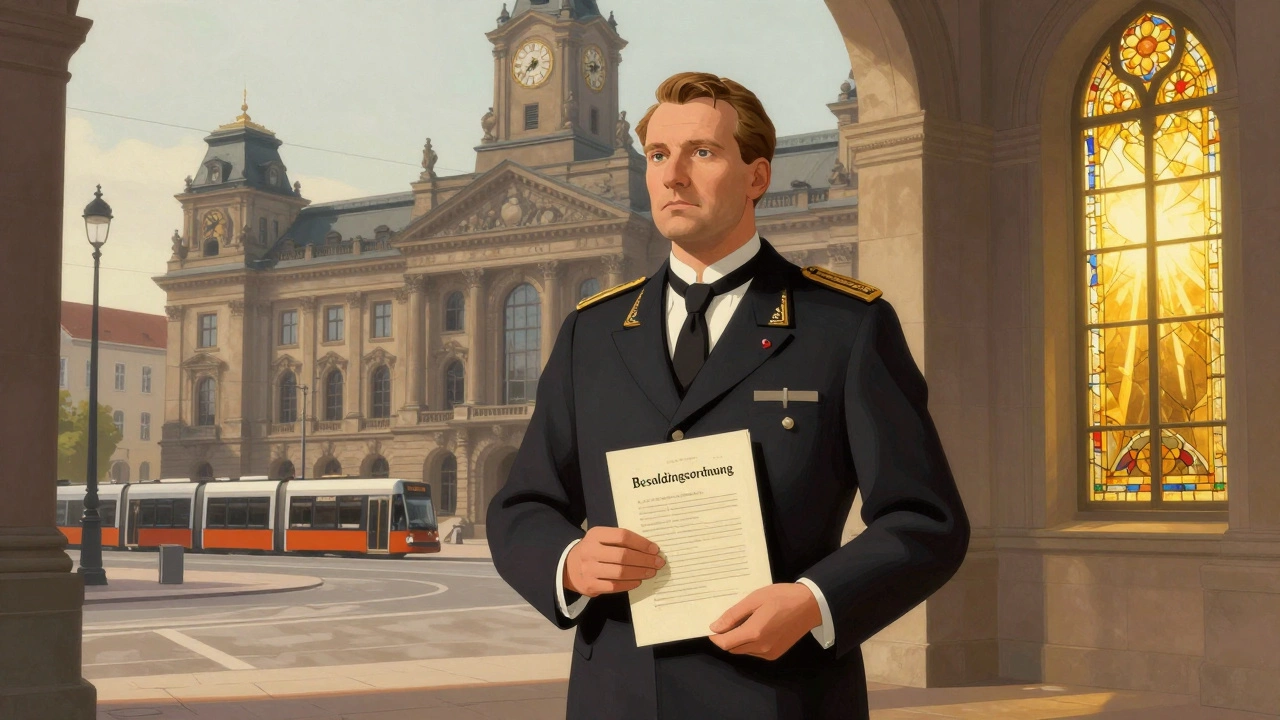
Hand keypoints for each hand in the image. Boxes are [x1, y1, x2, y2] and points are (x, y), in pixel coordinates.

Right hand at [563, 526, 664, 597]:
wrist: (568, 567)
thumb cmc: (593, 550)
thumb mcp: (601, 539)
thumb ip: (620, 541)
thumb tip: (649, 549)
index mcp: (595, 535)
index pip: (622, 536)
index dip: (641, 543)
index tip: (655, 549)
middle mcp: (590, 551)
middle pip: (623, 555)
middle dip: (644, 560)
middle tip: (658, 562)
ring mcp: (589, 569)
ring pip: (620, 572)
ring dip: (640, 572)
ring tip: (651, 572)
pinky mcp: (590, 585)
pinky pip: (614, 586)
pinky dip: (629, 584)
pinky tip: (638, 581)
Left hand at [707, 583, 821, 660]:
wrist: (810, 606)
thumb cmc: (781, 597)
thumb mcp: (754, 599)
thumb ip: (733, 615)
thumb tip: (715, 628)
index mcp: (754, 633)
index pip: (725, 643)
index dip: (715, 637)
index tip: (712, 627)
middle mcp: (760, 648)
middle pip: (732, 649)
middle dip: (725, 638)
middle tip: (727, 621)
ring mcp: (769, 653)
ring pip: (743, 651)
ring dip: (737, 641)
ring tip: (742, 622)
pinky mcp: (775, 654)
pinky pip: (754, 652)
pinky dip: (749, 644)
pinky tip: (754, 628)